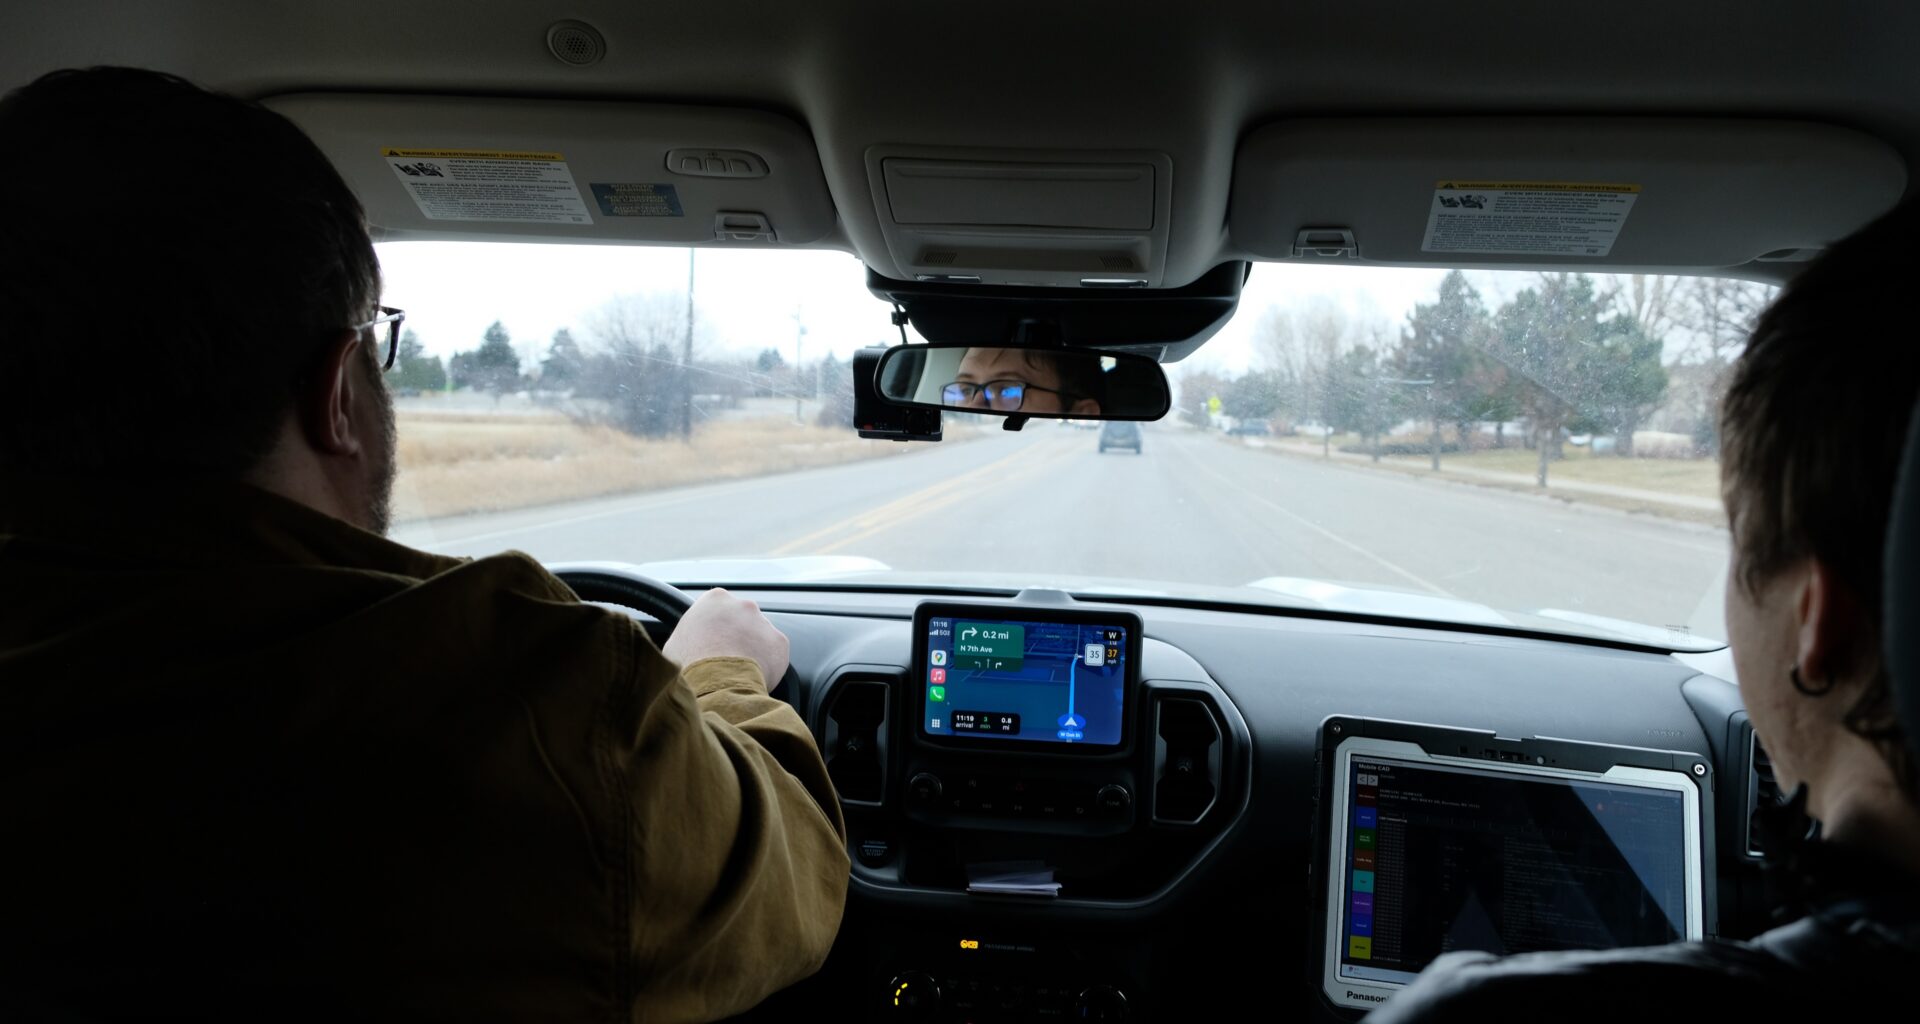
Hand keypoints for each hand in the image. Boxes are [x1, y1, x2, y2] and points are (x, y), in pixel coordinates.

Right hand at [662, 588, 789, 691]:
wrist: (715, 683)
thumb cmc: (689, 665)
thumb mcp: (675, 642)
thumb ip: (689, 633)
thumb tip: (688, 644)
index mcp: (715, 599)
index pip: (719, 609)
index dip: (716, 629)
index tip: (713, 643)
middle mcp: (743, 605)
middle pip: (742, 620)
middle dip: (737, 637)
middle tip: (726, 659)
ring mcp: (763, 622)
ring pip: (760, 637)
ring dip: (753, 650)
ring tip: (738, 672)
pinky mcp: (779, 642)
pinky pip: (774, 654)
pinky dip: (768, 665)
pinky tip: (753, 676)